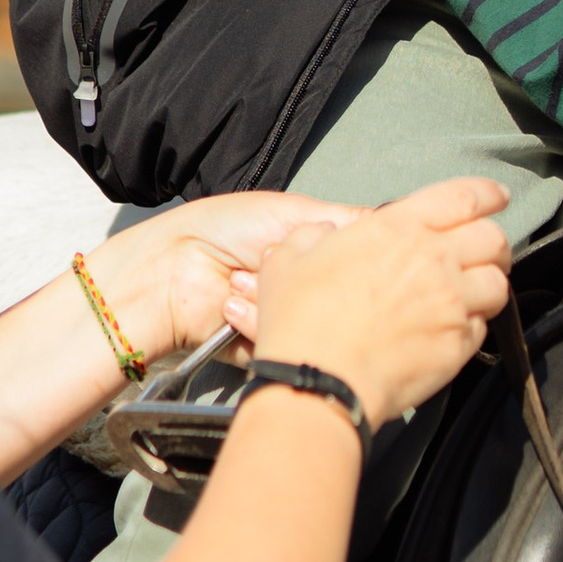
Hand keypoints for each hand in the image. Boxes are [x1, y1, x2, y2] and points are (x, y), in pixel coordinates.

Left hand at [87, 190, 356, 365]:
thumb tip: (391, 227)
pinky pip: (287, 343)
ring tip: (242, 278)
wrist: (171, 270)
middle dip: (317, 278)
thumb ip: (346, 223)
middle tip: (294, 264)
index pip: (357, 258)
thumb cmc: (223, 229)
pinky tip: (236, 305)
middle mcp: (304, 287)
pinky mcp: (270, 348)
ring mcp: (288, 318)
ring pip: (316, 322)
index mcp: (313, 250)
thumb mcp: (292, 213)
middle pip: (343, 293)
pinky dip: (263, 324)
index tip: (367, 255)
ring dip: (279, 299)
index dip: (361, 258)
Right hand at [248, 176, 510, 436]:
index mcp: (397, 228)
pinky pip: (482, 328)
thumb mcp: (287, 260)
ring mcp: (450, 303)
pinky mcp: (456, 345)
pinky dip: (474, 326)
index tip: (497, 195)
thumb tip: (322, 235)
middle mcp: (433, 259)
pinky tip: (453, 330)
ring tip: (476, 293)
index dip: (487, 192)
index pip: (462, 196)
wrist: (317, 380)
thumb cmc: (300, 322)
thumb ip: (312, 236)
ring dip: (490, 284)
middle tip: (487, 250)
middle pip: (493, 238)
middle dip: (496, 242)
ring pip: (498, 284)